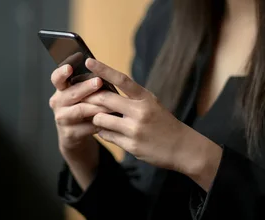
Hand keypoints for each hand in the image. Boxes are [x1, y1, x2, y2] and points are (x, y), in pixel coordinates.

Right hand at [49, 64, 110, 188]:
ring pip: (80, 110)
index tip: (69, 67)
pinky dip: (100, 122)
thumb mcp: (81, 96)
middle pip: (71, 93)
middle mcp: (58, 103)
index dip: (62, 73)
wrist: (74, 136)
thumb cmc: (82, 109)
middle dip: (86, 87)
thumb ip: (87, 85)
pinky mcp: (70, 133)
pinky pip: (87, 126)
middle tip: (99, 82)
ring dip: (97, 106)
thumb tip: (104, 74)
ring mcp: (62, 118)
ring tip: (111, 103)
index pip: (57, 78)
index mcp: (61, 90)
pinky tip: (110, 120)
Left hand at [82, 58, 221, 189]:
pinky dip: (104, 132)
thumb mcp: (152, 104)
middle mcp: (140, 112)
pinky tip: (109, 131)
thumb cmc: (164, 123)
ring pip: (101, 119)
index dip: (103, 69)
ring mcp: (134, 130)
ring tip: (100, 118)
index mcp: (146, 98)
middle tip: (82, 96)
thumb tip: (105, 89)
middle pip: (104, 99)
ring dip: (96, 118)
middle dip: (90, 97)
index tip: (89, 61)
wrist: (182, 147)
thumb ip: (132, 98)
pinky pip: (106, 135)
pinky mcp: (131, 146)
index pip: (121, 80)